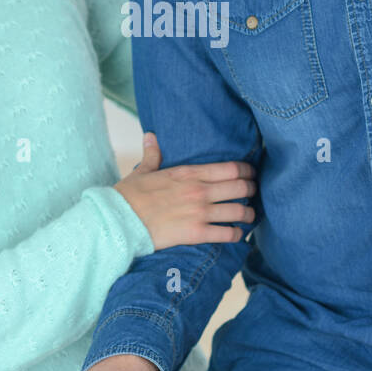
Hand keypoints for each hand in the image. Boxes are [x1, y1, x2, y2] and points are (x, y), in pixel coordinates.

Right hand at [113, 130, 256, 249]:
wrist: (118, 220)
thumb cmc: (129, 196)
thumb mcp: (143, 171)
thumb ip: (152, 154)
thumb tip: (150, 135)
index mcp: (188, 173)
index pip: (230, 168)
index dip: (246, 171)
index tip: (251, 174)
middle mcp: (199, 191)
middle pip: (240, 188)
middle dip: (251, 191)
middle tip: (253, 194)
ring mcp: (199, 212)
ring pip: (238, 211)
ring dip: (248, 214)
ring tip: (249, 216)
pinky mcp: (196, 233)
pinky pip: (226, 234)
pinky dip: (236, 234)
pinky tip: (237, 234)